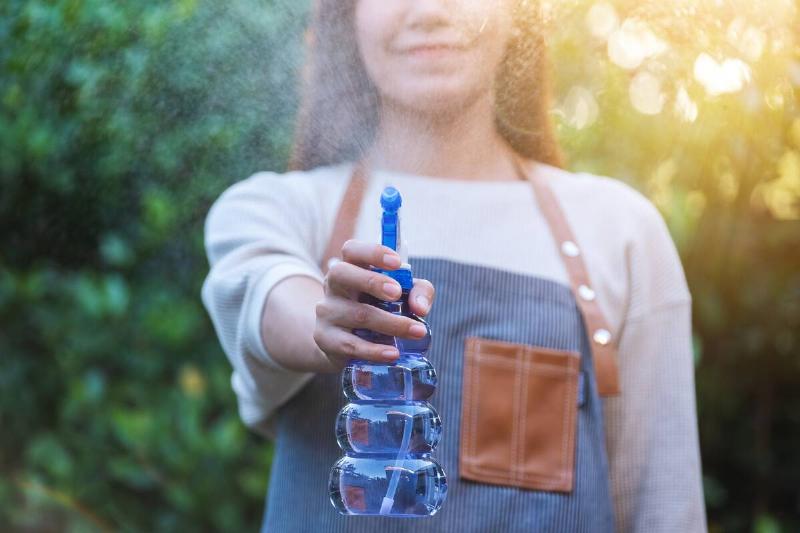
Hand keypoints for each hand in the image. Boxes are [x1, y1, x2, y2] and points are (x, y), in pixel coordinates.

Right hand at [313, 239, 435, 370]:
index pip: (352, 250)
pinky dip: (374, 350)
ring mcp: (326, 311)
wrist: (342, 344)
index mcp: (350, 267)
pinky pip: (350, 344)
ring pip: (357, 314)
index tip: (397, 262)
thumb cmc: (377, 308)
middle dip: (372, 281)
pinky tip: (393, 353)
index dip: (373, 252)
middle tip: (397, 293)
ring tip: (417, 331)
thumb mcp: (400, 294)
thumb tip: (420, 308)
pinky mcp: (324, 338)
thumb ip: (417, 291)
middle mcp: (333, 285)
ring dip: (391, 324)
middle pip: (342, 273)